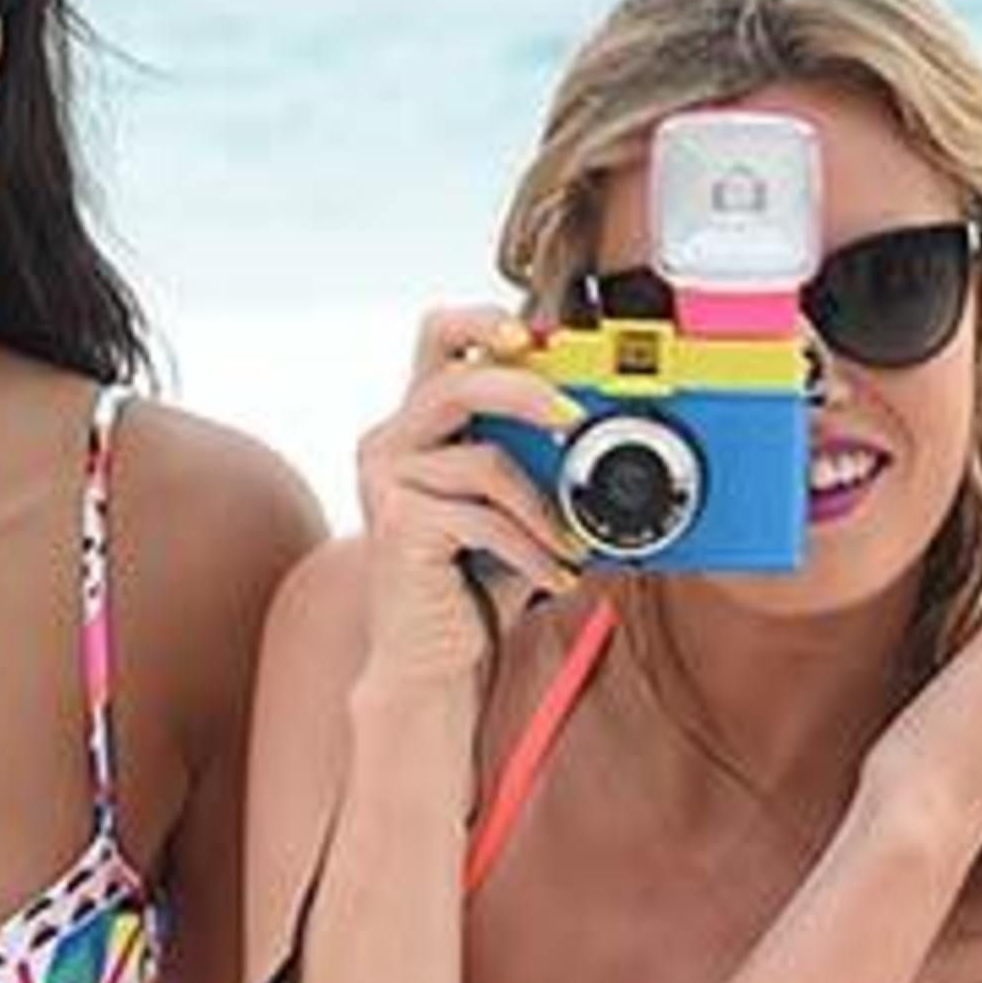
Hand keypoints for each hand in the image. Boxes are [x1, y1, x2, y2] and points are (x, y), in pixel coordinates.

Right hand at [355, 306, 582, 686]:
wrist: (430, 662)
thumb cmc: (471, 584)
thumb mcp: (509, 508)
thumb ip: (530, 460)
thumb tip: (593, 424)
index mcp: (416, 425)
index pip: (438, 337)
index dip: (484, 320)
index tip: (536, 335)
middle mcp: (390, 444)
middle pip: (456, 378)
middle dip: (524, 390)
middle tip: (573, 417)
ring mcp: (387, 482)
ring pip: (484, 461)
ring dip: (542, 509)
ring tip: (568, 543)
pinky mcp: (398, 525)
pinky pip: (485, 520)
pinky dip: (533, 551)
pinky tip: (553, 576)